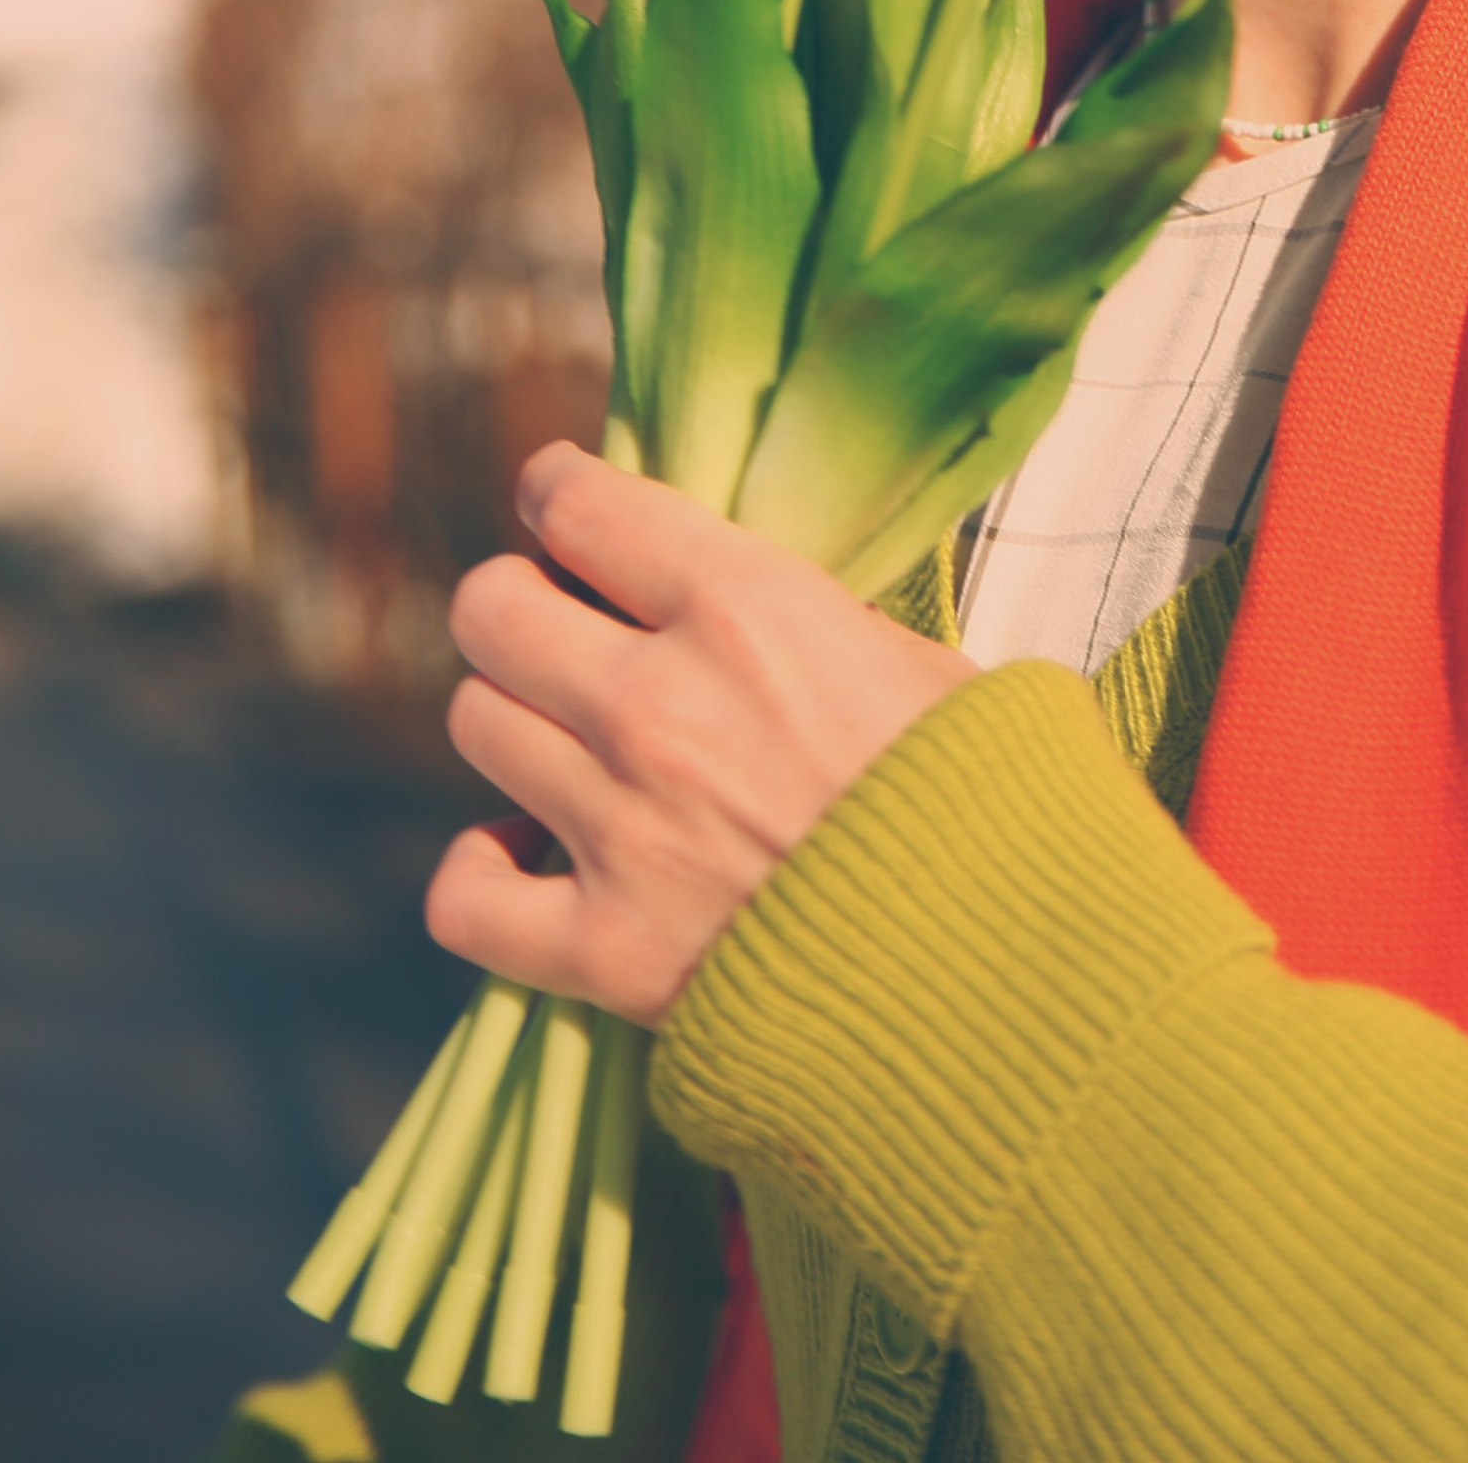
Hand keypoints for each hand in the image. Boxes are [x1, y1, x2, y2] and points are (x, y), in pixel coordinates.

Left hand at [426, 442, 976, 1026]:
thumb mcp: (922, 664)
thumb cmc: (985, 802)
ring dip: (519, 728)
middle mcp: (658, 703)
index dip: (557, 494)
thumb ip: (813, 623)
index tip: (561, 506)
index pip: (575, 504)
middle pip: (490, 610)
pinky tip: (531, 859)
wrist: (1003, 974)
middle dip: (520, 609)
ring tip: (569, 747)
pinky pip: (464, 895)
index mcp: (745, 606)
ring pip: (476, 725)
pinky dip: (484, 875)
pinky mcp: (604, 950)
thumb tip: (750, 605)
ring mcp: (619, 827)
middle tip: (564, 634)